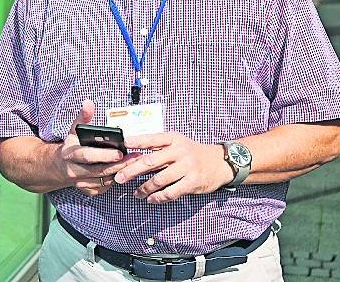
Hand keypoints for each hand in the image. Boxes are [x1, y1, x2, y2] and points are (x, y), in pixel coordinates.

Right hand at [56, 100, 140, 195]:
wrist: (58, 167)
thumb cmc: (71, 147)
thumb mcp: (73, 131)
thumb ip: (83, 117)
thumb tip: (89, 103)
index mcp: (71, 154)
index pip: (88, 156)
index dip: (104, 155)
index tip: (120, 152)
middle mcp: (74, 171)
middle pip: (100, 171)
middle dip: (119, 165)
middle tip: (136, 158)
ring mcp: (80, 183)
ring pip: (105, 180)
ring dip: (120, 172)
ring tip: (135, 163)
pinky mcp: (88, 190)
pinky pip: (105, 187)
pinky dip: (114, 180)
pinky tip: (122, 171)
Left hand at [115, 132, 233, 202]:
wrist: (220, 162)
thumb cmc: (192, 152)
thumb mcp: (177, 143)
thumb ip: (159, 147)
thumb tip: (133, 153)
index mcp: (173, 139)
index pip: (152, 139)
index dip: (137, 141)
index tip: (123, 144)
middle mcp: (179, 151)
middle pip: (150, 161)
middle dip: (132, 170)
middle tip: (119, 177)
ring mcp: (187, 167)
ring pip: (159, 179)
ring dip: (144, 188)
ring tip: (136, 193)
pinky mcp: (193, 182)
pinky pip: (171, 192)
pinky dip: (159, 197)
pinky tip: (151, 199)